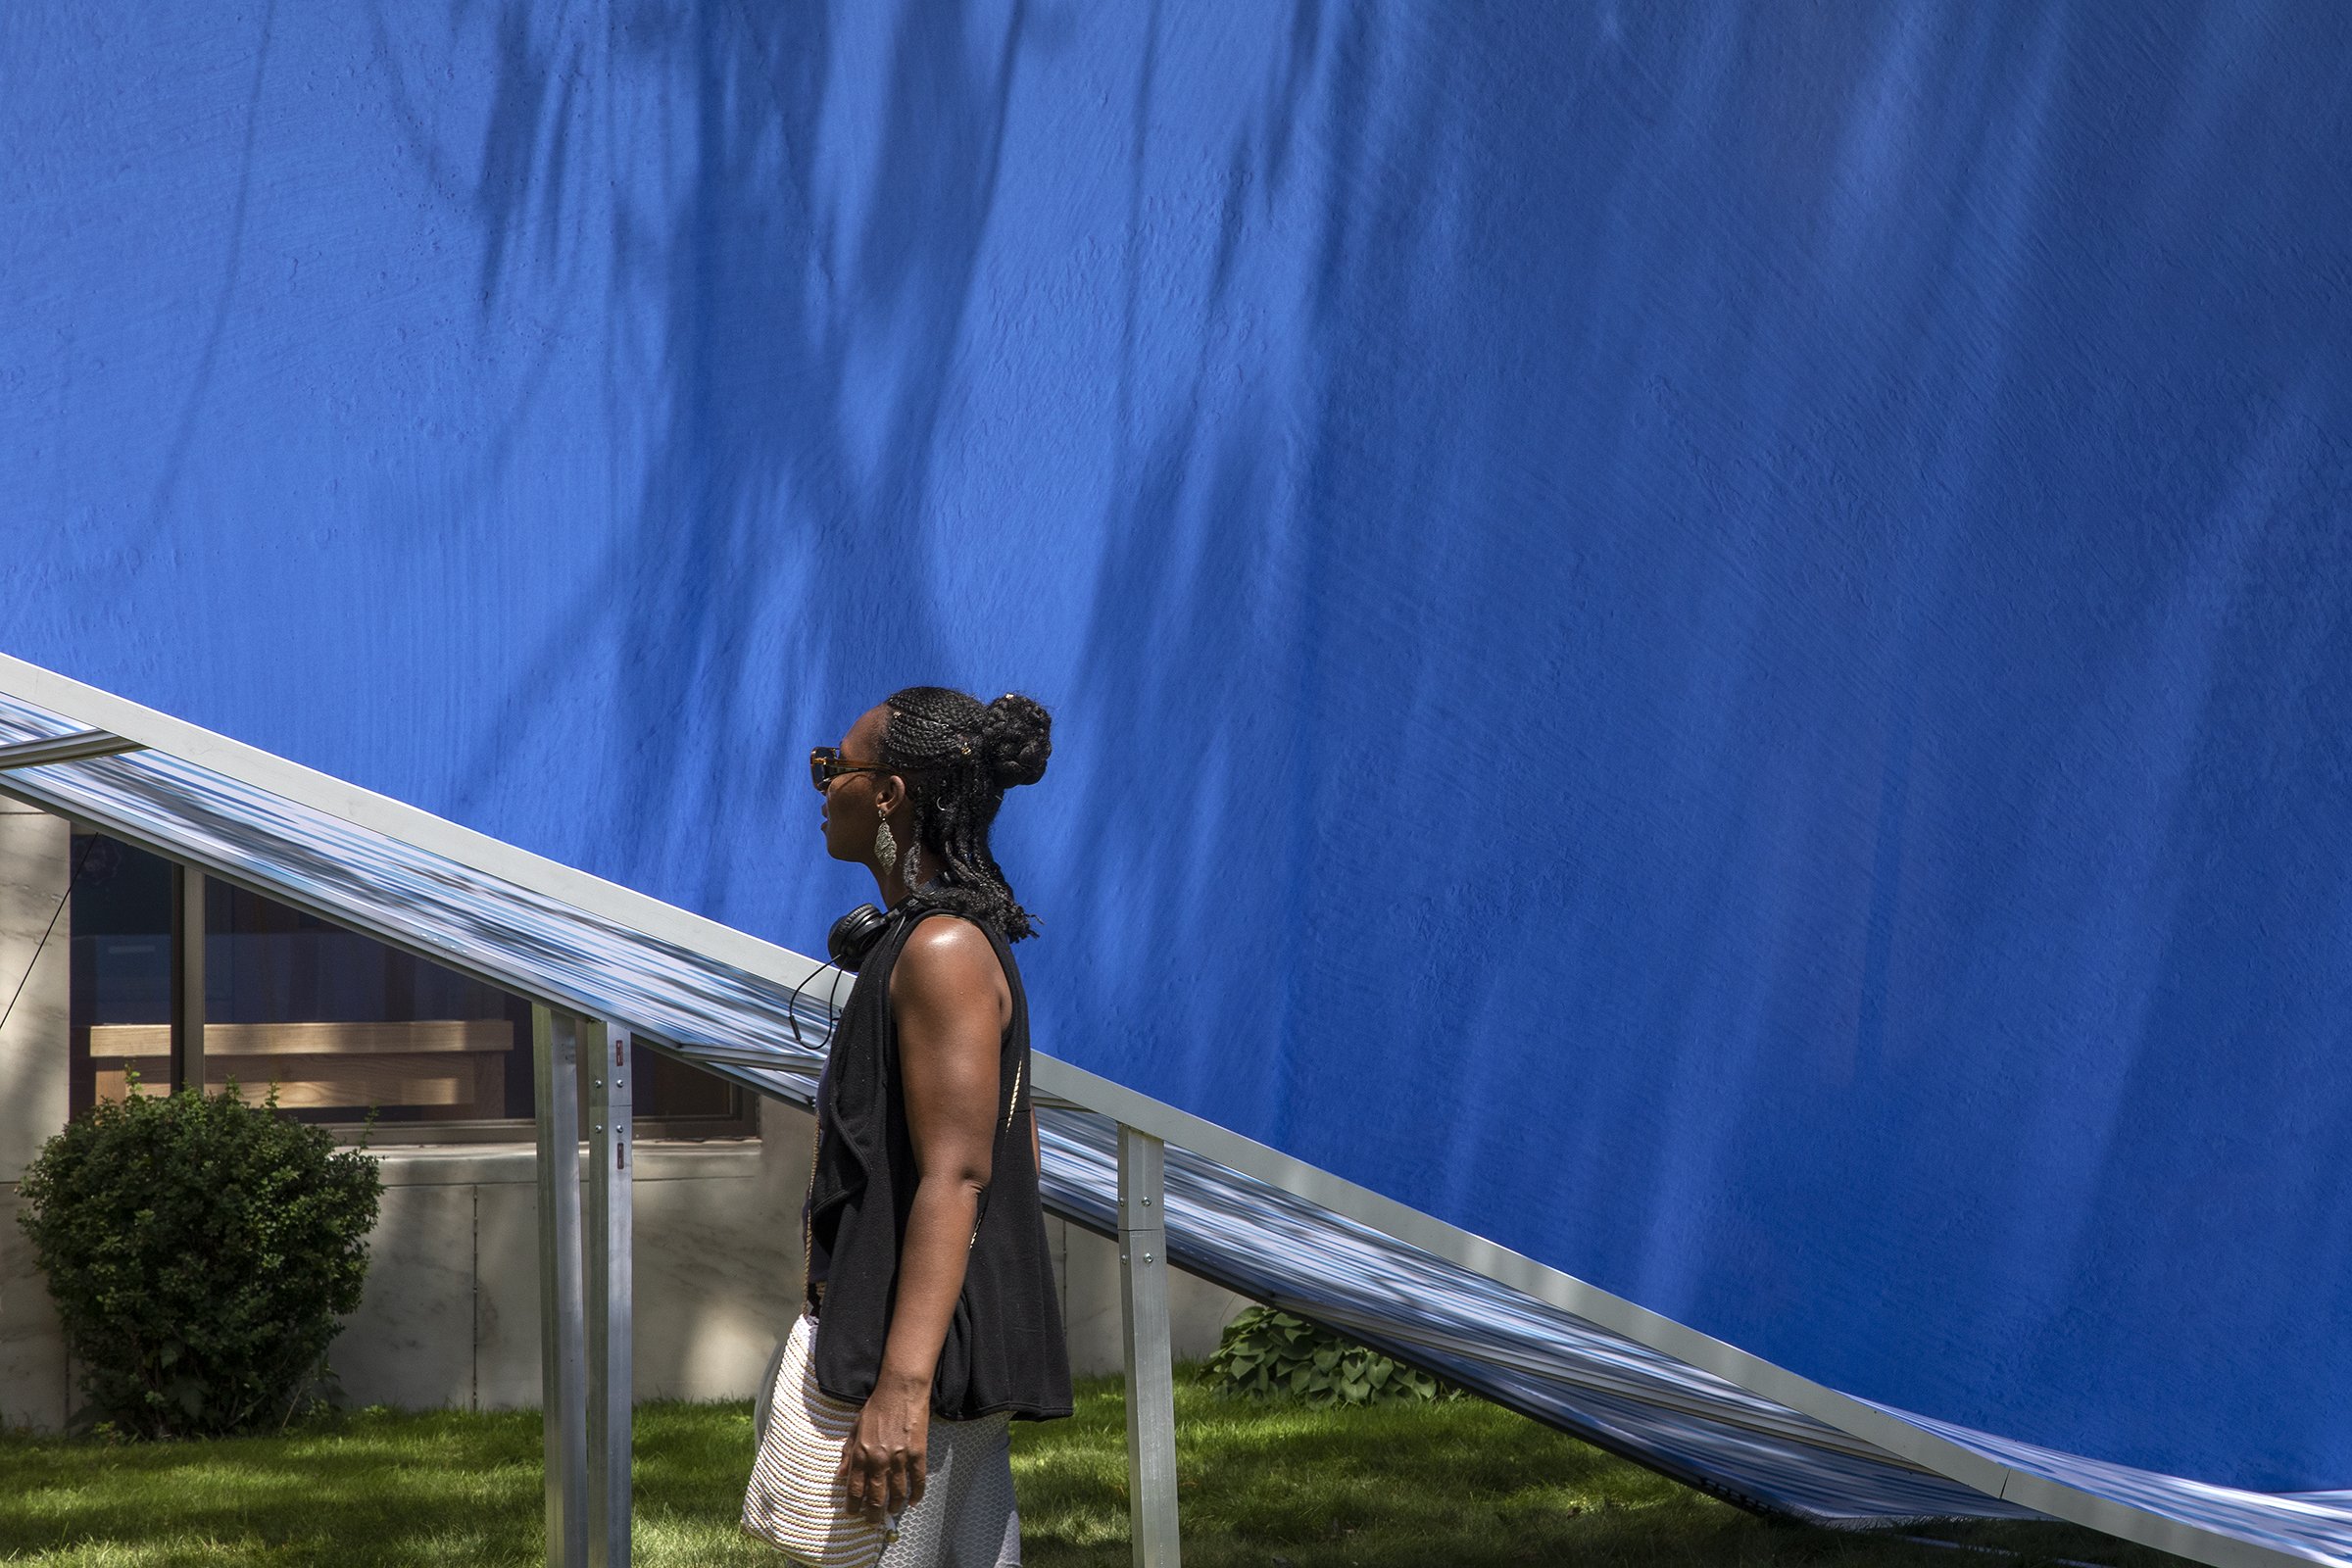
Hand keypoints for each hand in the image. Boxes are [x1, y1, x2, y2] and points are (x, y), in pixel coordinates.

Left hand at [840, 1377, 928, 1525]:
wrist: (900, 1391)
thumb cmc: (876, 1407)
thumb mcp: (855, 1429)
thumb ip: (848, 1454)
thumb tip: (840, 1475)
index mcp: (861, 1454)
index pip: (855, 1488)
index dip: (854, 1505)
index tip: (854, 1514)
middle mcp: (879, 1460)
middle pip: (876, 1496)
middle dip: (873, 1513)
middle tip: (873, 1521)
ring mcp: (900, 1458)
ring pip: (897, 1493)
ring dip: (894, 1506)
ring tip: (892, 1512)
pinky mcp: (918, 1454)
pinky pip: (918, 1481)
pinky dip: (916, 1494)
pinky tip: (913, 1502)